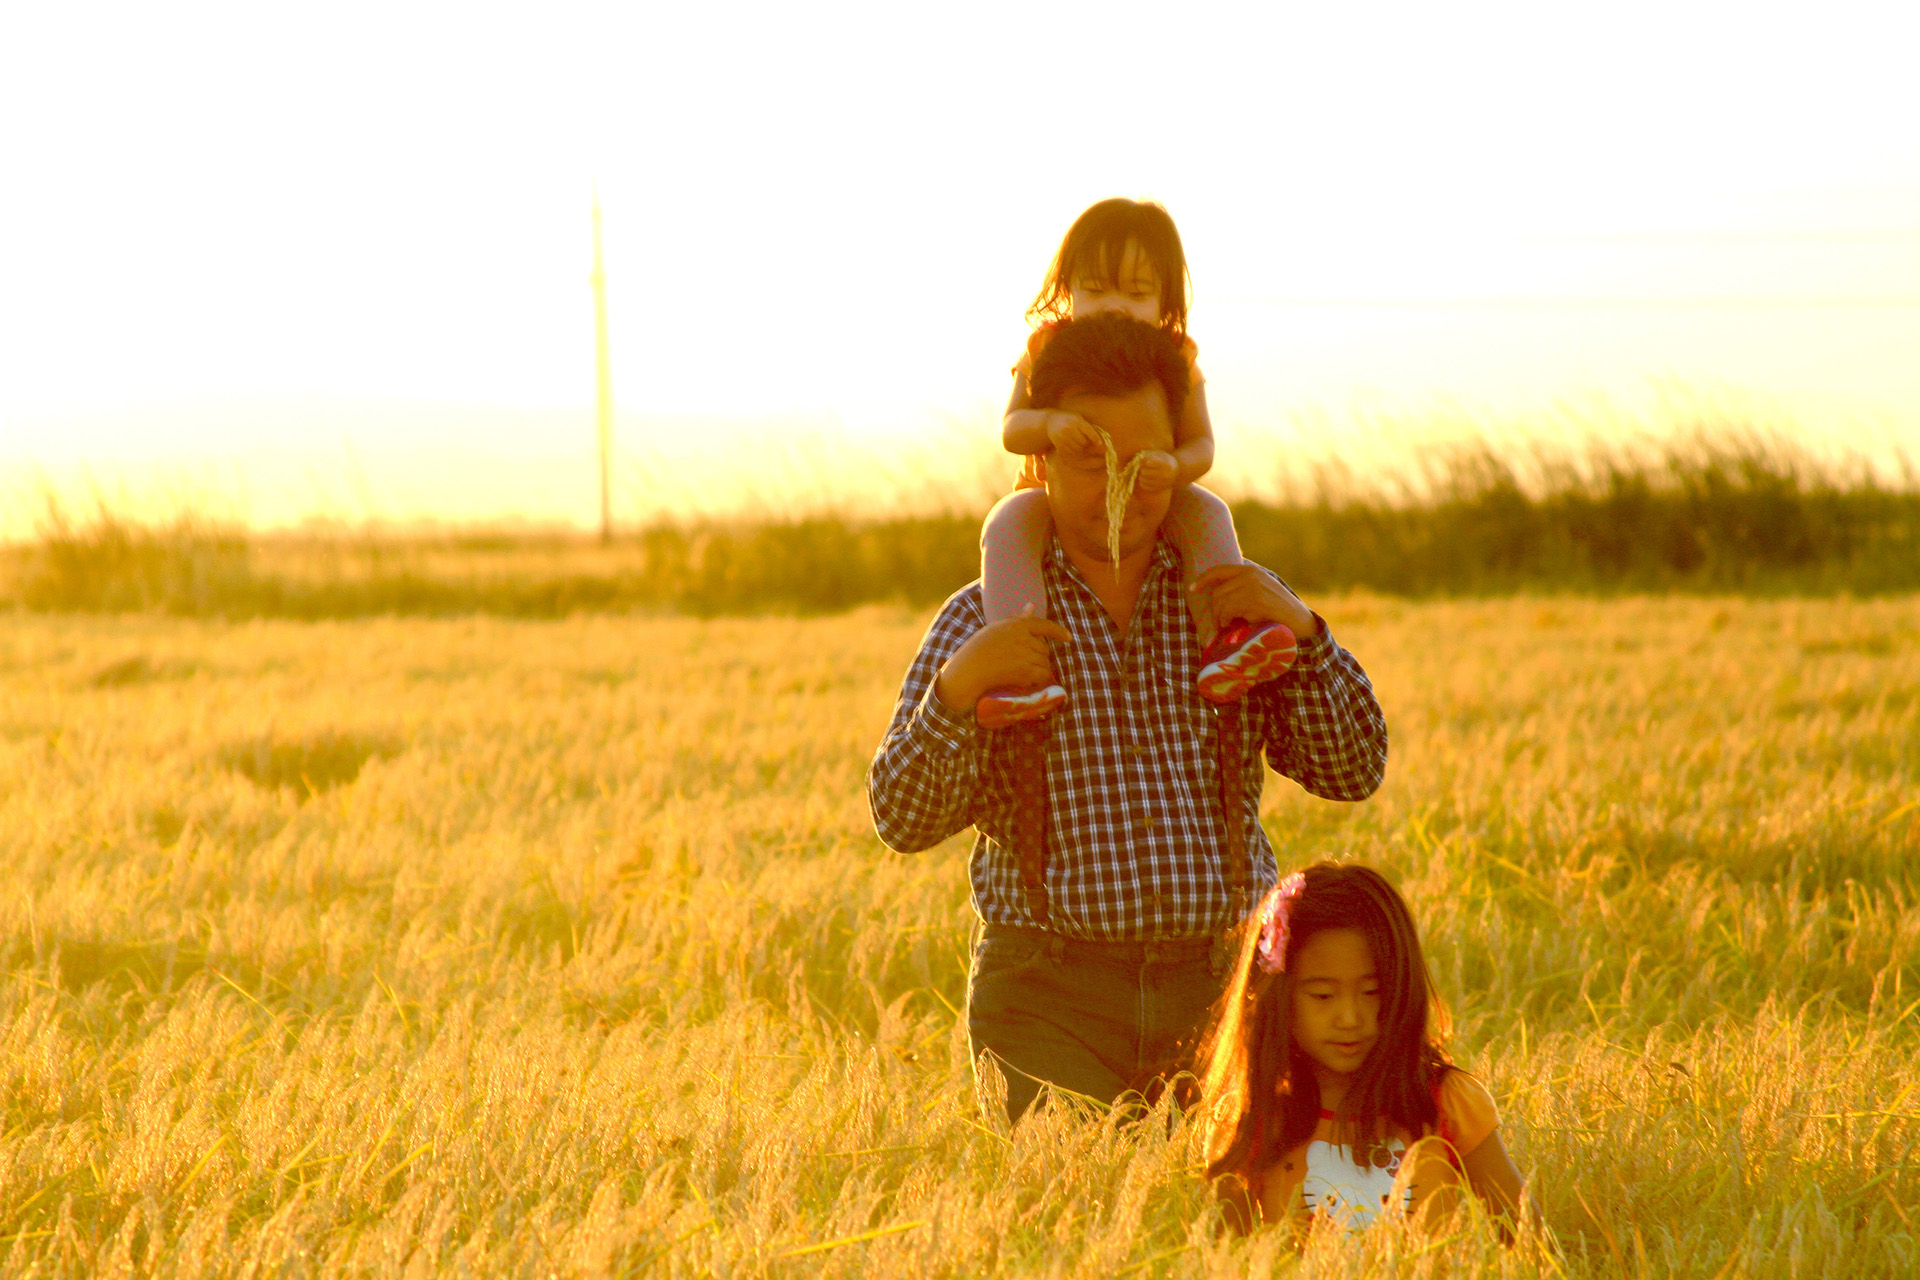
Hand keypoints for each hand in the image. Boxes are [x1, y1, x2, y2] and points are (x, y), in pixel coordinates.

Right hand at [935, 609, 1073, 711]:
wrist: (968, 671)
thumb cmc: (978, 650)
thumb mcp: (997, 629)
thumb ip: (1017, 619)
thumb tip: (1032, 605)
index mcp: (1015, 625)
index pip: (1043, 625)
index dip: (1058, 632)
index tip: (1069, 638)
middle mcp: (1022, 637)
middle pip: (1044, 648)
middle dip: (1038, 656)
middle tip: (1023, 664)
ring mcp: (1025, 654)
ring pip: (1045, 662)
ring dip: (1038, 669)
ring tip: (1021, 673)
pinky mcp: (1026, 670)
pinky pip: (1043, 674)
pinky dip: (1038, 679)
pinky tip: (1025, 681)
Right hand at [1046, 412, 1101, 458]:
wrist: (1050, 420)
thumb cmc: (1069, 419)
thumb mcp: (1078, 418)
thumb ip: (1086, 427)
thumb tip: (1099, 442)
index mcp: (1076, 420)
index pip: (1089, 431)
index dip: (1095, 438)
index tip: (1100, 444)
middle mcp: (1068, 428)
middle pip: (1083, 442)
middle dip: (1087, 444)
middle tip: (1086, 442)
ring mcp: (1062, 436)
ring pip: (1077, 449)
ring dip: (1080, 448)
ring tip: (1079, 443)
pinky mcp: (1058, 443)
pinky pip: (1069, 452)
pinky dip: (1073, 452)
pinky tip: (1072, 446)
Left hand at [1133, 450, 1178, 492]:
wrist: (1177, 473)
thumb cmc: (1166, 461)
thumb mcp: (1161, 455)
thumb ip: (1150, 455)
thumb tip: (1138, 460)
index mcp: (1166, 464)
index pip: (1148, 463)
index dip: (1144, 461)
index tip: (1147, 461)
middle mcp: (1165, 475)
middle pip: (1144, 472)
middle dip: (1141, 468)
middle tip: (1143, 467)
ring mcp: (1162, 483)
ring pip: (1143, 480)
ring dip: (1141, 475)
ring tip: (1144, 472)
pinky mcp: (1158, 489)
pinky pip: (1145, 486)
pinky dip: (1142, 482)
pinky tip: (1145, 478)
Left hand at [1189, 563, 1318, 640]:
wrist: (1301, 623)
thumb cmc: (1277, 614)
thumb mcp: (1259, 594)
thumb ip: (1241, 589)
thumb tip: (1215, 595)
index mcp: (1252, 571)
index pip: (1220, 570)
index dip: (1203, 579)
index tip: (1191, 589)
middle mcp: (1252, 575)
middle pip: (1217, 592)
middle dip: (1216, 611)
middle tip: (1221, 624)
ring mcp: (1254, 586)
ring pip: (1221, 603)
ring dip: (1222, 619)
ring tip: (1230, 626)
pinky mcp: (1256, 600)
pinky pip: (1229, 611)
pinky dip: (1229, 622)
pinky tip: (1239, 625)